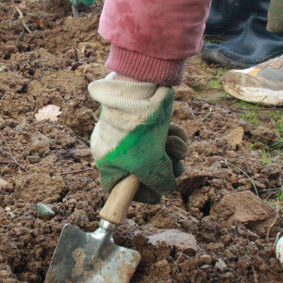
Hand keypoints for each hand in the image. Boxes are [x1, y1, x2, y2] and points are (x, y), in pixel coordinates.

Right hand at [88, 74, 188, 203]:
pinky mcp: (150, 122)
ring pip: (161, 155)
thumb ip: (159, 183)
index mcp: (108, 162)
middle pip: (146, 173)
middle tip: (173, 166)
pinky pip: (165, 138)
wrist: (140, 88)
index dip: (139, 195)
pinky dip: (174, 137)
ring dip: (173, 153)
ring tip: (172, 142)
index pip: (119, 188)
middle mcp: (120, 149)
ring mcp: (135, 135)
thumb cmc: (138, 128)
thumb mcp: (149, 164)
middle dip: (165, 170)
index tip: (157, 195)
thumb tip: (166, 187)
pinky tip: (174, 131)